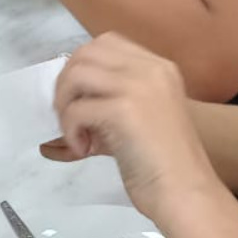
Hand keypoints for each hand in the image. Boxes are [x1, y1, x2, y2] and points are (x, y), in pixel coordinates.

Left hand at [51, 33, 221, 215]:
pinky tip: (83, 149)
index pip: (106, 44)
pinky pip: (77, 108)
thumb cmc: (165, 166)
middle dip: (66, 83)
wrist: (187, 193)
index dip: (82, 66)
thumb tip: (50, 137)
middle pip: (86, 53)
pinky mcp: (124, 109)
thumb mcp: (133, 127)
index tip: (78, 98)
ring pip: (76, 75)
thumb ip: (101, 114)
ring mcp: (138, 86)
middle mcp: (151, 69)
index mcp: (159, 68)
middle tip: (68, 116)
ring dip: (64, 105)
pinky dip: (70, 129)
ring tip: (75, 133)